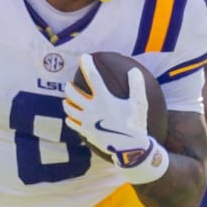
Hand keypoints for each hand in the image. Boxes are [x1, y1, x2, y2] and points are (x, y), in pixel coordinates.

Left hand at [63, 54, 168, 184]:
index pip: (92, 76)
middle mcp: (91, 109)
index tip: (84, 57)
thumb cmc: (136, 124)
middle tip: (70, 84)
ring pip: (68, 108)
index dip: (87, 64)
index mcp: (103, 99)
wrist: (130, 150)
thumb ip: (136, 85)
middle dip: (69, 86)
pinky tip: (71, 116)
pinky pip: (72, 123)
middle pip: (72, 93)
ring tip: (68, 99)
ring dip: (67, 101)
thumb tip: (134, 70)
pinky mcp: (85, 132)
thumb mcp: (139, 103)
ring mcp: (86, 122)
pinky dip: (70, 117)